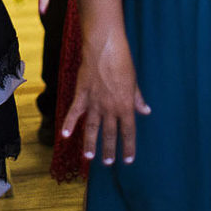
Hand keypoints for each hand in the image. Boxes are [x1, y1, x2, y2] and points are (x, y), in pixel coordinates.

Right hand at [61, 33, 151, 165]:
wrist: (104, 48)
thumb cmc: (122, 62)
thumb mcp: (134, 82)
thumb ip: (137, 99)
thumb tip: (146, 111)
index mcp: (125, 106)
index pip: (129, 132)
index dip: (129, 147)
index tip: (128, 159)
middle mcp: (110, 108)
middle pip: (110, 134)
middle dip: (109, 150)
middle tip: (108, 163)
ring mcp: (95, 102)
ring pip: (92, 128)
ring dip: (90, 143)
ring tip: (88, 156)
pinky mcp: (82, 94)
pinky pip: (74, 112)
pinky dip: (68, 124)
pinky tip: (64, 135)